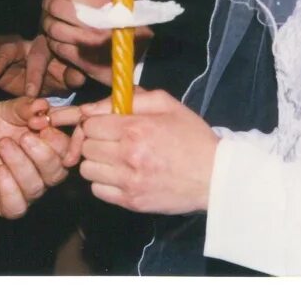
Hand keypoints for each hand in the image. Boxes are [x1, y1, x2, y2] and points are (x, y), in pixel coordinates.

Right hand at [0, 34, 85, 96]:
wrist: (51, 72)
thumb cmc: (61, 72)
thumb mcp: (68, 75)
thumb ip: (72, 74)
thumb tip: (79, 77)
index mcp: (42, 49)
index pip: (38, 61)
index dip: (35, 77)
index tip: (30, 94)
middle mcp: (21, 50)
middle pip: (9, 51)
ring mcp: (5, 60)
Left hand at [0, 97, 74, 217]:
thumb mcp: (7, 109)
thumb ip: (26, 107)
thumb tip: (44, 107)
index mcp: (49, 147)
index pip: (69, 151)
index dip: (65, 142)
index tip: (49, 127)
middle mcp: (42, 171)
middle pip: (57, 173)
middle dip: (43, 155)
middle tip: (23, 137)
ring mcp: (25, 189)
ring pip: (36, 187)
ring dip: (21, 165)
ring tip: (3, 145)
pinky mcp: (5, 204)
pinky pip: (16, 206)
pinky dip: (9, 189)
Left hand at [40, 0, 152, 86]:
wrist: (141, 59)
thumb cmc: (127, 27)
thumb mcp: (117, 6)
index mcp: (106, 6)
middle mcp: (95, 24)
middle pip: (55, 6)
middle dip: (49, 2)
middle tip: (50, 3)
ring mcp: (87, 44)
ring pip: (51, 26)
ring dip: (49, 22)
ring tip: (55, 21)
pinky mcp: (81, 61)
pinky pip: (55, 46)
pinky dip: (54, 41)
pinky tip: (61, 38)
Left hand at [66, 89, 217, 214]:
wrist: (215, 176)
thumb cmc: (191, 136)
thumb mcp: (167, 104)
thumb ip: (130, 99)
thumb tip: (92, 107)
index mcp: (134, 128)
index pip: (89, 124)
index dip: (95, 123)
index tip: (105, 125)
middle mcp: (127, 155)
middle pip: (86, 147)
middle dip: (95, 141)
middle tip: (111, 141)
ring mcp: (128, 182)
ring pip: (87, 170)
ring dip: (97, 163)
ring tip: (115, 160)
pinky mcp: (131, 202)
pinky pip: (97, 191)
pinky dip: (104, 183)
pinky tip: (120, 176)